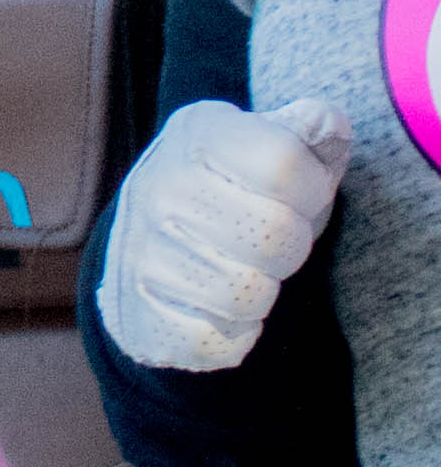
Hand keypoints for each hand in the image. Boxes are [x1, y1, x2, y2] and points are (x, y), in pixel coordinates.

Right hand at [95, 92, 348, 380]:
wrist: (150, 244)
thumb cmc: (234, 190)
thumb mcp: (269, 144)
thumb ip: (308, 133)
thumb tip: (327, 122)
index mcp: (198, 133)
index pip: (285, 164)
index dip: (312, 188)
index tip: (297, 193)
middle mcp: (157, 186)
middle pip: (275, 237)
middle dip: (292, 246)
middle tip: (273, 239)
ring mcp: (142, 253)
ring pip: (249, 295)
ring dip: (264, 293)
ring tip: (246, 270)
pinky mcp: (140, 316)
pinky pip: (216, 343)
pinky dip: (233, 336)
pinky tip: (220, 308)